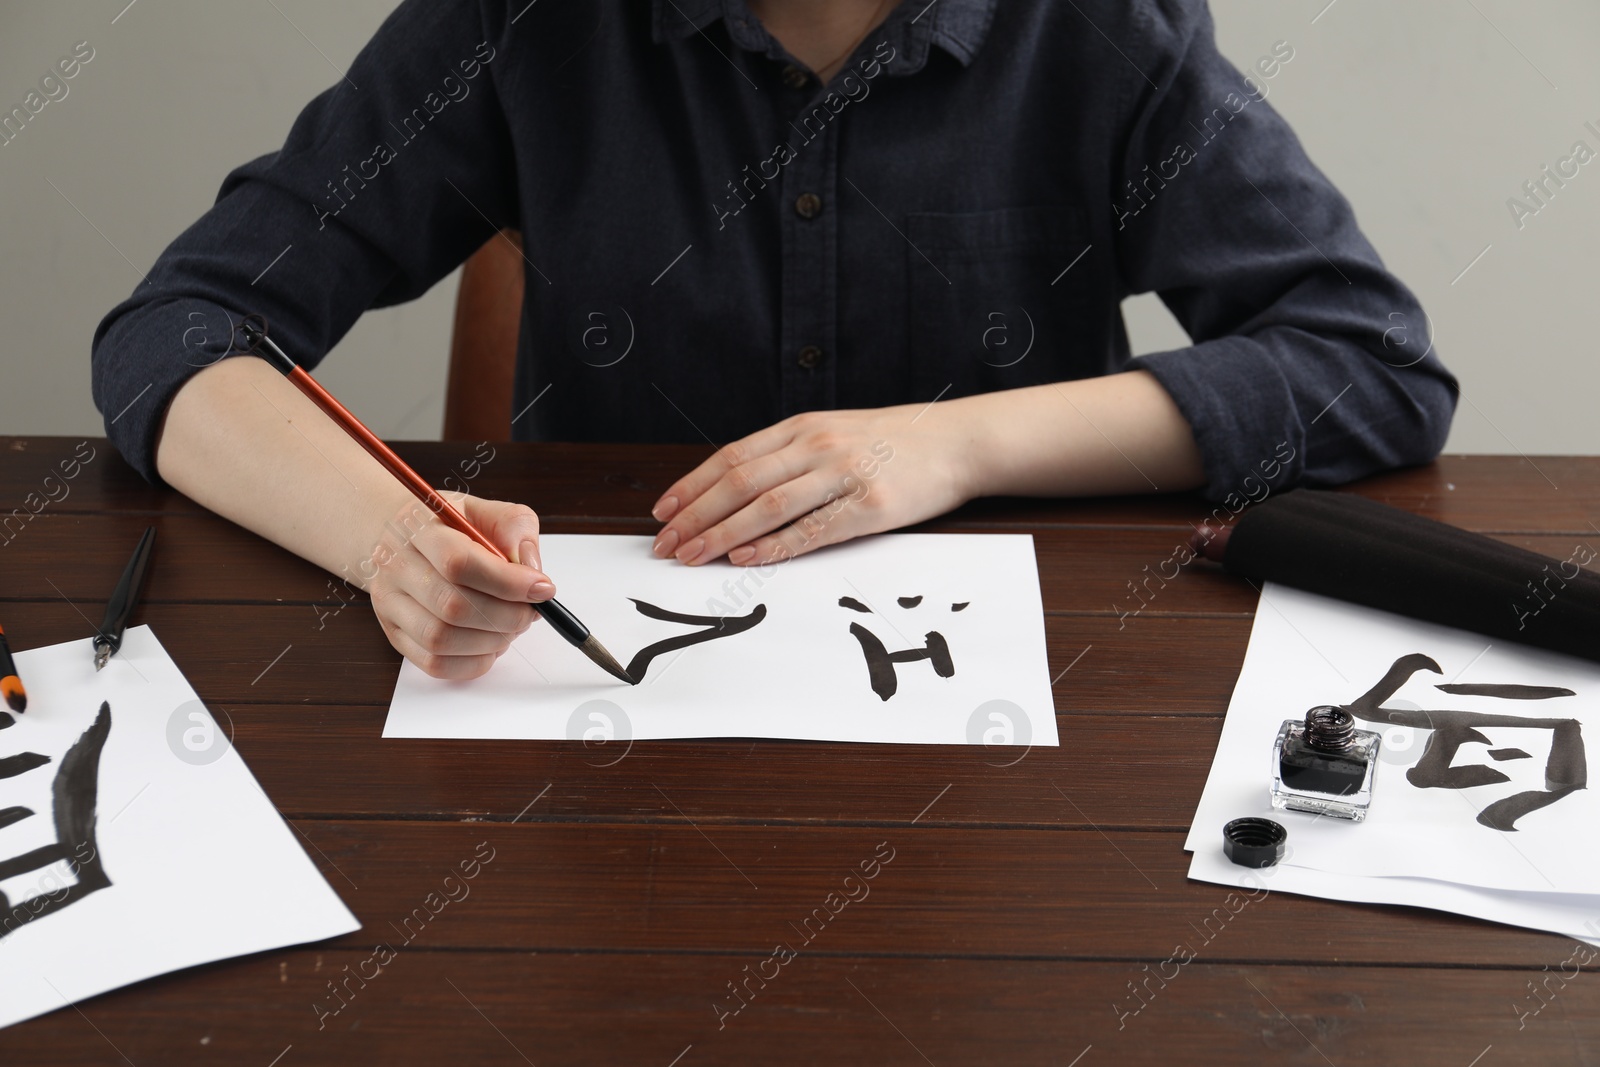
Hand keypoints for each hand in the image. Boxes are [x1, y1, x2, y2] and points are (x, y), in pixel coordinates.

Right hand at [366, 493, 551, 678]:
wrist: (398, 538)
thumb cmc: (448, 526)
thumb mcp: (484, 510)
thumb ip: (514, 528)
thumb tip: (532, 570)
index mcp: (417, 529)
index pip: (459, 563)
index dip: (508, 582)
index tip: (542, 588)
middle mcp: (396, 568)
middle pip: (452, 607)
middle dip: (507, 616)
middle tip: (531, 611)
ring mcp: (390, 605)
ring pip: (441, 640)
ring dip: (492, 640)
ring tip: (511, 626)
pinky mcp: (395, 635)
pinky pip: (435, 664)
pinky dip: (474, 662)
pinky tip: (490, 642)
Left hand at [648, 405, 975, 565]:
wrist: (958, 441)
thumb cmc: (895, 444)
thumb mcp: (835, 433)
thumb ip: (791, 455)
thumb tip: (736, 489)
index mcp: (803, 427)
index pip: (732, 458)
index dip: (692, 486)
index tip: (663, 512)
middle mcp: (817, 446)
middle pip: (740, 482)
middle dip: (695, 515)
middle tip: (666, 544)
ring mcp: (844, 474)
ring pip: (767, 506)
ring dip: (722, 534)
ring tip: (693, 556)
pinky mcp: (870, 506)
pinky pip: (811, 530)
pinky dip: (773, 546)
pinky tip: (745, 558)